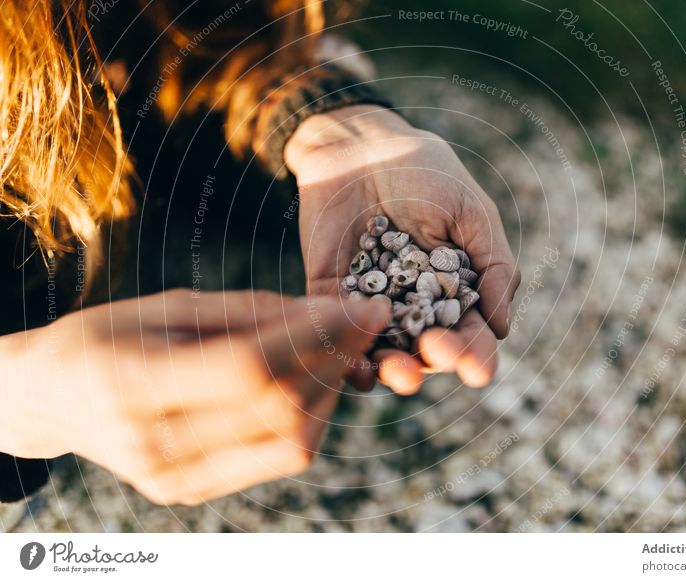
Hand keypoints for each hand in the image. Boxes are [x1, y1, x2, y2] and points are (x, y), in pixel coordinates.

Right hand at [0, 289, 388, 504]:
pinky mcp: (195, 491)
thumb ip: (247, 311)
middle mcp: (156, 446)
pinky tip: (318, 379)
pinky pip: (279, 459)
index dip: (315, 333)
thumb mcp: (166, 304)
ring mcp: (177, 479)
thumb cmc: (105, 337)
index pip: (248, 367)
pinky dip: (313, 417)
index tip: (361, 304)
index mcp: (133, 385)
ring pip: (292, 442)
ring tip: (347, 346)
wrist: (53, 399)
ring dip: (334, 390)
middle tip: (368, 320)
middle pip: (279, 409)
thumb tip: (325, 312)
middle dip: (338, 357)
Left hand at [286, 105, 520, 393]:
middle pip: (427, 351)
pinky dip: (347, 355)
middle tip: (439, 352)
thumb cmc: (427, 173)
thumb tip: (503, 328)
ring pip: (383, 352)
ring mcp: (373, 302)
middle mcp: (415, 306)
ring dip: (394, 371)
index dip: (475, 355)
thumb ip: (494, 266)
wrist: (361, 144)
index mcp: (453, 292)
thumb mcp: (473, 213)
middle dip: (436, 359)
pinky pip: (338, 332)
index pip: (469, 334)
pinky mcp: (331, 294)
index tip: (479, 369)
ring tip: (401, 373)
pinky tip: (359, 368)